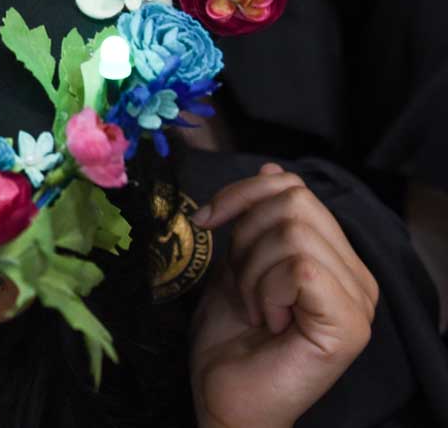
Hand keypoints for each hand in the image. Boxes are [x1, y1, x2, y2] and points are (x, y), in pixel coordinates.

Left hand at [189, 164, 377, 427]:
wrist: (222, 395)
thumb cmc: (230, 337)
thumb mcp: (238, 262)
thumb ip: (256, 220)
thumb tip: (274, 169)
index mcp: (333, 257)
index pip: (294, 188)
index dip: (242, 194)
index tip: (206, 221)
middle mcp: (357, 276)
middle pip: (294, 202)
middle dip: (245, 236)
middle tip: (242, 283)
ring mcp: (359, 301)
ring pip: (294, 234)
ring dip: (252, 270)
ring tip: (255, 308)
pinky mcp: (348, 324)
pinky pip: (300, 270)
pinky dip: (266, 289)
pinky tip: (267, 321)